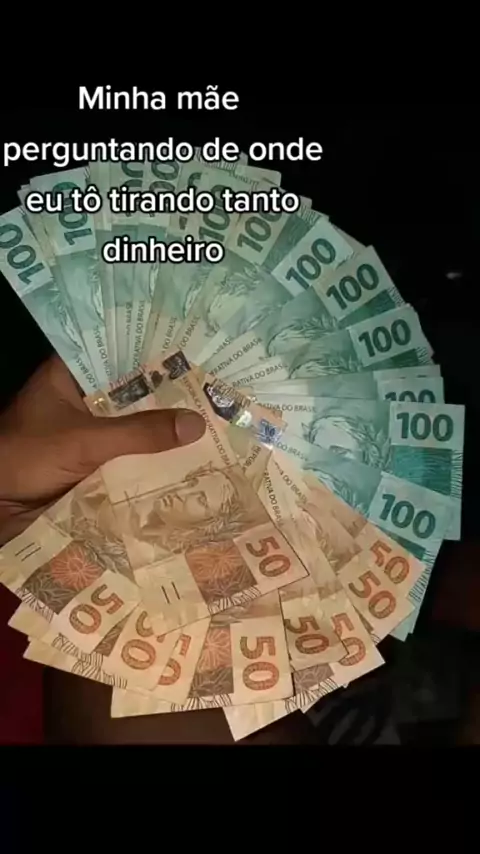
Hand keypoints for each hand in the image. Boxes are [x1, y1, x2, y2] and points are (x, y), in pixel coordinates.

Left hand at [0, 355, 204, 545]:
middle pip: (133, 391)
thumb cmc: (26, 458)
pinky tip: (188, 457)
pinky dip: (150, 457)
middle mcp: (82, 397)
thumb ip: (139, 433)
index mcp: (72, 374)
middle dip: (170, 395)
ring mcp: (87, 431)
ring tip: (216, 421)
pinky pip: (127, 453)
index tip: (201, 352)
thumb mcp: (84, 441)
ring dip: (163, 428)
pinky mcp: (91, 461)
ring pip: (133, 424)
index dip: (159, 352)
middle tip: (219, 391)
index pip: (122, 351)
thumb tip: (198, 424)